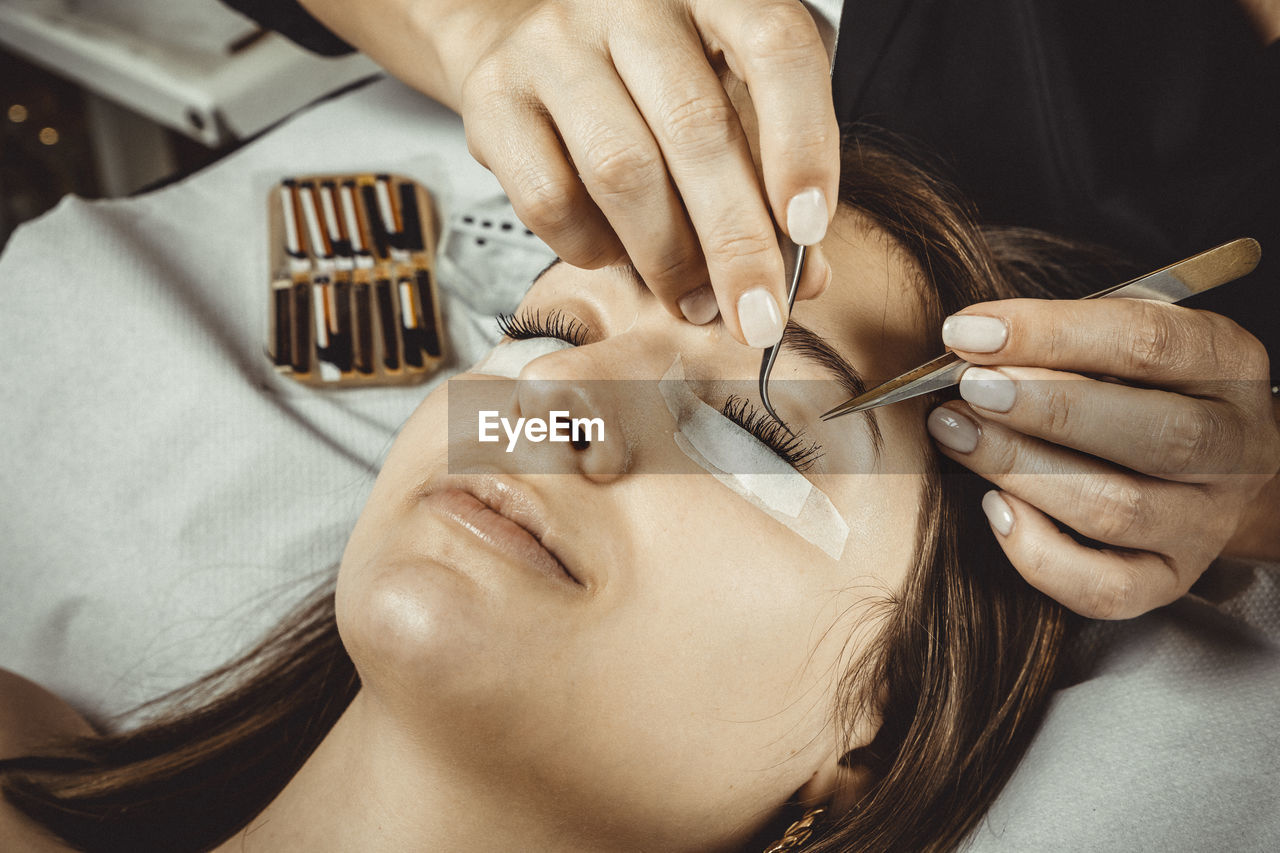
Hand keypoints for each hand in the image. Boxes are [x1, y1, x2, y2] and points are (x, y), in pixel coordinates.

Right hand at [299, 0, 838, 346]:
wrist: (523, 40)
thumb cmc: (648, 78)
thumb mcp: (730, 101)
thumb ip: (772, 178)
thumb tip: (804, 279)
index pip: (775, 48)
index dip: (801, 143)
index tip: (810, 229)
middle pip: (696, 128)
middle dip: (736, 244)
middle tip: (757, 316)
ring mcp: (554, 44)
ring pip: (623, 172)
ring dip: (668, 260)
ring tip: (695, 303)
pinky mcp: (493, 98)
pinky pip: (551, 199)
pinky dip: (594, 249)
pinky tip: (617, 254)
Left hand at [925, 298, 1279, 618]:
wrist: (1210, 464)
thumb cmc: (1142, 386)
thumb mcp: (1124, 341)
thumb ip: (1064, 338)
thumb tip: (969, 342)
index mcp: (1226, 363)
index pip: (1148, 341)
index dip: (1050, 334)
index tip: (969, 332)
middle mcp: (1234, 447)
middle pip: (1152, 435)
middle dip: (1045, 409)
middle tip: (968, 389)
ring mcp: (1206, 521)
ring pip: (1118, 509)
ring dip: (1022, 469)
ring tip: (956, 434)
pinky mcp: (1170, 578)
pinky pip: (1105, 588)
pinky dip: (1040, 554)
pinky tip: (994, 508)